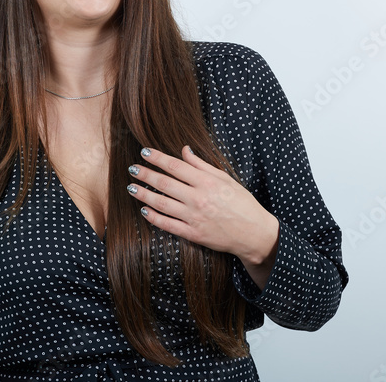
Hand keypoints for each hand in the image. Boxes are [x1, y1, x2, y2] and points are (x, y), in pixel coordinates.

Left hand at [127, 146, 279, 266]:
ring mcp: (194, 218)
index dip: (158, 158)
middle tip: (132, 168)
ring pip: (162, 204)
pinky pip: (168, 225)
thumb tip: (185, 150)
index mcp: (207, 182)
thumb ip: (203, 165)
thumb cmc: (243, 204)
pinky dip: (154, 217)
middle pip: (165, 184)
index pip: (176, 166)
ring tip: (131, 187)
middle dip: (145, 174)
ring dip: (144, 194)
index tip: (144, 152)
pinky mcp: (193, 234)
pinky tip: (144, 210)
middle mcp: (199, 199)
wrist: (254, 233)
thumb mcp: (226, 179)